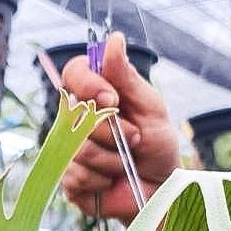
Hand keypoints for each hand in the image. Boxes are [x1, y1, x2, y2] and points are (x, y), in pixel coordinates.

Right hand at [60, 32, 179, 224]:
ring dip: (112, 159)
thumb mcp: (150, 107)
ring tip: (126, 163)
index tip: (113, 100)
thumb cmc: (157, 147)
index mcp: (95, 96)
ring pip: (79, 149)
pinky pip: (77, 176)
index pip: (73, 74)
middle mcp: (77, 121)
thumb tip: (113, 39)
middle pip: (77, 115)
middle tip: (135, 139)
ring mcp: (69, 151)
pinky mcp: (69, 181)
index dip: (89, 84)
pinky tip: (112, 181)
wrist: (161, 190)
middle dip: (113, 130)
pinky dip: (102, 180)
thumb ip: (127, 77)